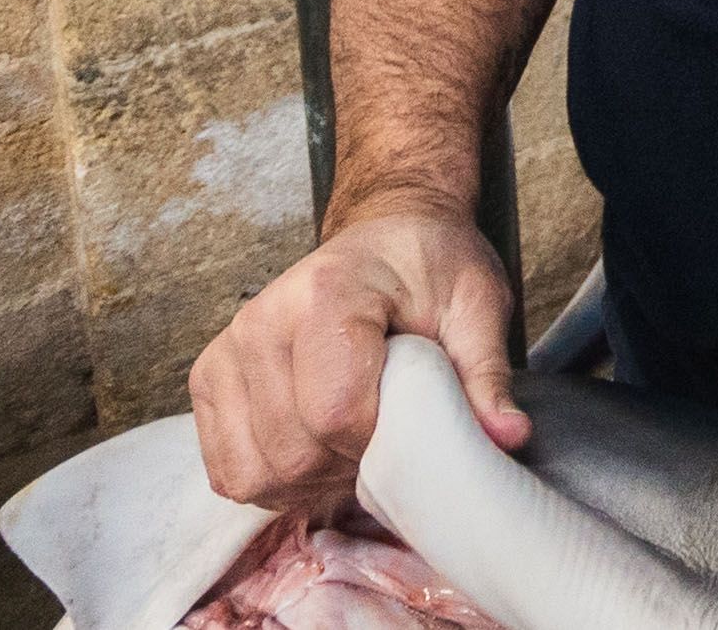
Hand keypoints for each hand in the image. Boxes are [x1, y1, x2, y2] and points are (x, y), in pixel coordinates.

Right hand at [188, 205, 526, 511]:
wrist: (390, 236)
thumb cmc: (433, 268)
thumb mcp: (478, 307)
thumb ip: (485, 374)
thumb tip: (507, 437)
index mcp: (327, 293)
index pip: (335, 411)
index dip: (379, 443)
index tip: (409, 422)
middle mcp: (262, 320)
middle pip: (292, 452)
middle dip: (347, 467)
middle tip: (387, 436)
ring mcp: (228, 351)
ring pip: (256, 473)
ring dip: (310, 480)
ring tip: (352, 442)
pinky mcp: (210, 377)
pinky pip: (229, 470)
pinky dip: (274, 479)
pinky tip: (315, 449)